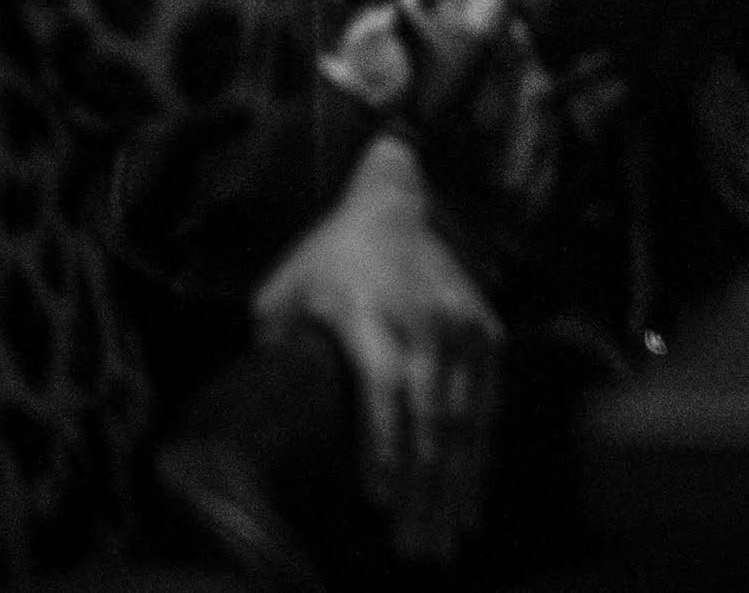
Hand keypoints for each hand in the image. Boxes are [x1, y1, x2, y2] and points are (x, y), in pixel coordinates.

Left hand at [254, 137, 497, 562]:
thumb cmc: (330, 257)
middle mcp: (424, 322)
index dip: (383, 442)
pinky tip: (470, 504)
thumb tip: (261, 414)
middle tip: (412, 547)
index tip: (379, 497)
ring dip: (453, 486)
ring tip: (441, 540)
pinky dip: (480, 458)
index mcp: (368, 312)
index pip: (384, 385)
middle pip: (430, 416)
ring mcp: (462, 328)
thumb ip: (276, 350)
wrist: (401, 200)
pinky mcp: (486, 334)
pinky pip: (487, 407)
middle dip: (423, 487)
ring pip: (464, 420)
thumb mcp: (283, 291)